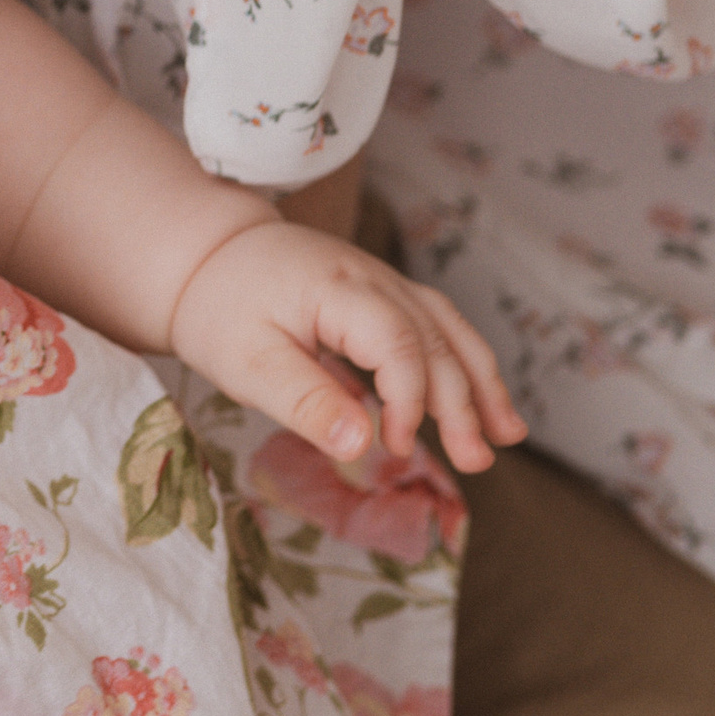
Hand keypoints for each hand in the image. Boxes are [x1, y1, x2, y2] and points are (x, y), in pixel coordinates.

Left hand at [168, 222, 524, 472]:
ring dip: (479, 382)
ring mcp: (383, 281)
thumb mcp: (246, 364)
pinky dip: (464, 362)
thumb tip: (360, 447)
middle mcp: (372, 277)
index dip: (409, 399)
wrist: (208, 254)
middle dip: (462, 402)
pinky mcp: (384, 294)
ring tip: (507, 436)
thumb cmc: (221, 310)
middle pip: (434, 338)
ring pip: (447, 328)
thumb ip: (305, 402)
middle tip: (476, 460)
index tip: (396, 446)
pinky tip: (482, 404)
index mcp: (336, 289)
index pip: (397, 343)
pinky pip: (437, 325)